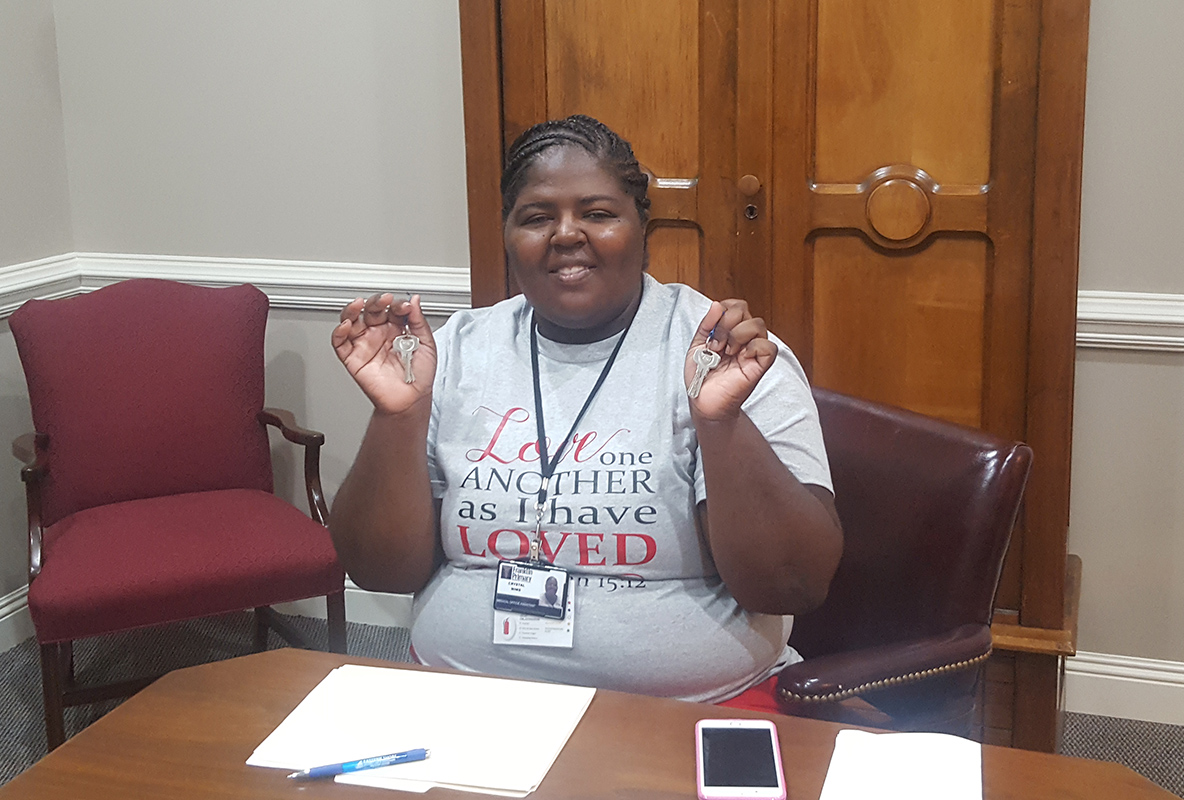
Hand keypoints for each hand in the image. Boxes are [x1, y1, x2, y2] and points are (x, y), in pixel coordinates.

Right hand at [332, 293, 436, 414]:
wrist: (411, 401)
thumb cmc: (419, 377)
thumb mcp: (426, 345)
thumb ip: (419, 322)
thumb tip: (415, 300)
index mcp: (396, 328)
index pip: (391, 308)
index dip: (396, 304)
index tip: (405, 306)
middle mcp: (378, 334)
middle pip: (370, 310)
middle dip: (376, 302)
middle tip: (385, 300)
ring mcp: (365, 344)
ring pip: (351, 321)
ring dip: (352, 310)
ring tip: (359, 304)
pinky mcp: (353, 358)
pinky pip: (340, 343)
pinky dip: (339, 332)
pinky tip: (346, 325)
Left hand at [685, 300, 776, 419]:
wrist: (703, 401)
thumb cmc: (702, 376)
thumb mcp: (697, 346)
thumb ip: (706, 325)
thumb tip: (716, 305)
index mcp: (730, 331)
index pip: (735, 305)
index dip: (722, 311)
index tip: (711, 332)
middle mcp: (744, 338)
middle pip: (744, 309)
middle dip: (725, 323)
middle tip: (716, 345)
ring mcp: (754, 350)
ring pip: (757, 324)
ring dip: (737, 335)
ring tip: (726, 352)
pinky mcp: (761, 365)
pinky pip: (769, 346)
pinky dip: (753, 347)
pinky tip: (741, 356)